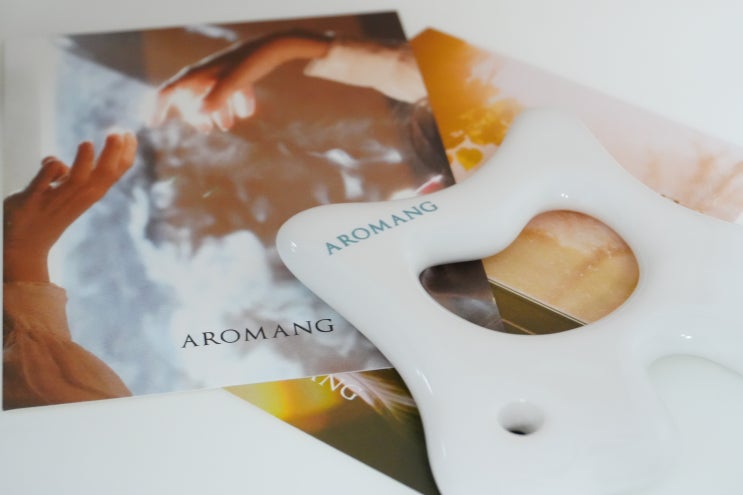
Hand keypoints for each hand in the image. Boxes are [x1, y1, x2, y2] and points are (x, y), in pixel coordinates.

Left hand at [3, 132, 137, 281]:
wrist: (26, 246)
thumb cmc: (47, 216)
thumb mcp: (62, 193)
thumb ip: (62, 176)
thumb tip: (57, 162)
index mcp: (91, 193)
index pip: (116, 172)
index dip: (126, 154)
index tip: (130, 134)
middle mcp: (80, 197)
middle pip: (105, 175)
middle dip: (114, 154)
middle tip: (119, 133)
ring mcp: (58, 200)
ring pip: (78, 181)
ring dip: (84, 162)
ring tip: (87, 143)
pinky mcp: (33, 201)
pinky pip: (43, 183)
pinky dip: (50, 170)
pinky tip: (51, 161)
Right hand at [151, 32, 330, 131]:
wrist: (273, 47)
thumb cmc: (249, 64)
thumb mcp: (231, 84)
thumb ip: (215, 100)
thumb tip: (197, 114)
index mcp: (197, 74)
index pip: (168, 91)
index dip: (157, 107)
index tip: (151, 123)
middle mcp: (205, 73)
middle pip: (191, 97)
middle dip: (197, 114)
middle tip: (206, 129)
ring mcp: (221, 73)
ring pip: (212, 96)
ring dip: (218, 112)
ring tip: (227, 126)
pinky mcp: (237, 74)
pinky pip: (232, 92)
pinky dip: (237, 102)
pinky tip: (247, 111)